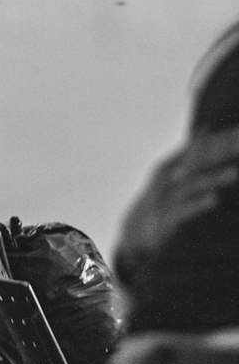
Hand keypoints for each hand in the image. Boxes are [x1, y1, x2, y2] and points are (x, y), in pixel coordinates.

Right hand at [115, 124, 238, 281]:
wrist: (135, 233)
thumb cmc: (160, 201)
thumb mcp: (172, 174)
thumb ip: (188, 153)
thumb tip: (204, 130)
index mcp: (172, 165)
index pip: (197, 148)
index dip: (218, 140)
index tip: (237, 132)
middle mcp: (168, 177)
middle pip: (196, 161)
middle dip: (219, 152)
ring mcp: (166, 197)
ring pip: (193, 184)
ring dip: (214, 177)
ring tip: (235, 173)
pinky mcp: (166, 218)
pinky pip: (185, 209)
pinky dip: (198, 203)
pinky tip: (214, 199)